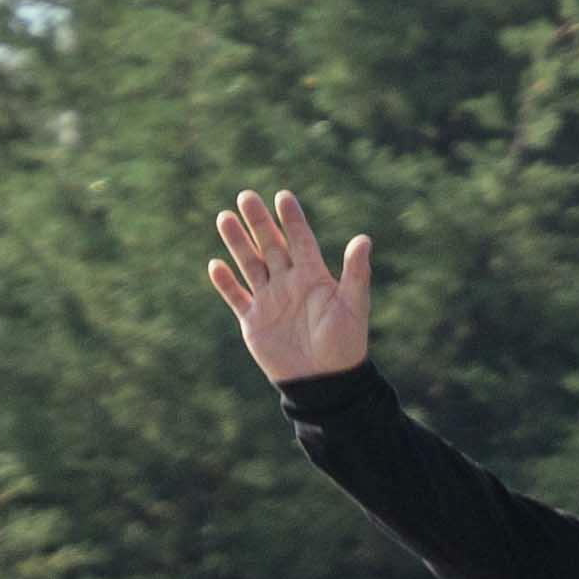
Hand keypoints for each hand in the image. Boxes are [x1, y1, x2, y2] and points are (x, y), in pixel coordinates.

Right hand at [206, 190, 377, 382]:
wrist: (325, 382)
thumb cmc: (345, 343)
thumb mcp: (353, 305)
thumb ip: (355, 273)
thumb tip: (364, 238)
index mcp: (313, 276)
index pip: (300, 240)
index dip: (292, 219)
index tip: (282, 196)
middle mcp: (289, 283)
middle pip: (270, 246)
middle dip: (258, 222)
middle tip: (245, 196)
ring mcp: (269, 300)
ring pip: (249, 264)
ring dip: (237, 243)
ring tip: (224, 217)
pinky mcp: (254, 321)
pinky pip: (236, 297)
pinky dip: (225, 283)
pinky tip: (215, 265)